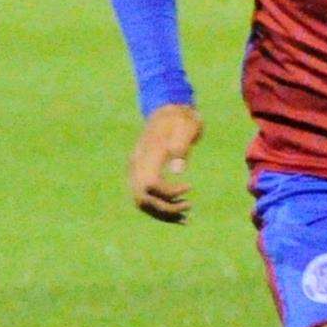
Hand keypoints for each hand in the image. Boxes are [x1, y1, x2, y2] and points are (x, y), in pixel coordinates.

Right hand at [129, 103, 202, 223]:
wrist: (169, 108)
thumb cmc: (182, 118)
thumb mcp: (187, 128)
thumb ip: (182, 147)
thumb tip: (178, 171)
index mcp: (148, 154)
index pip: (150, 185)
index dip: (168, 193)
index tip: (189, 188)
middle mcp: (137, 164)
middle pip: (141, 198)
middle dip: (164, 209)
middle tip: (189, 207)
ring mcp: (136, 169)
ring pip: (141, 201)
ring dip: (162, 213)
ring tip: (185, 218)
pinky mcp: (141, 172)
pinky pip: (144, 196)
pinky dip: (159, 208)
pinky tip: (178, 214)